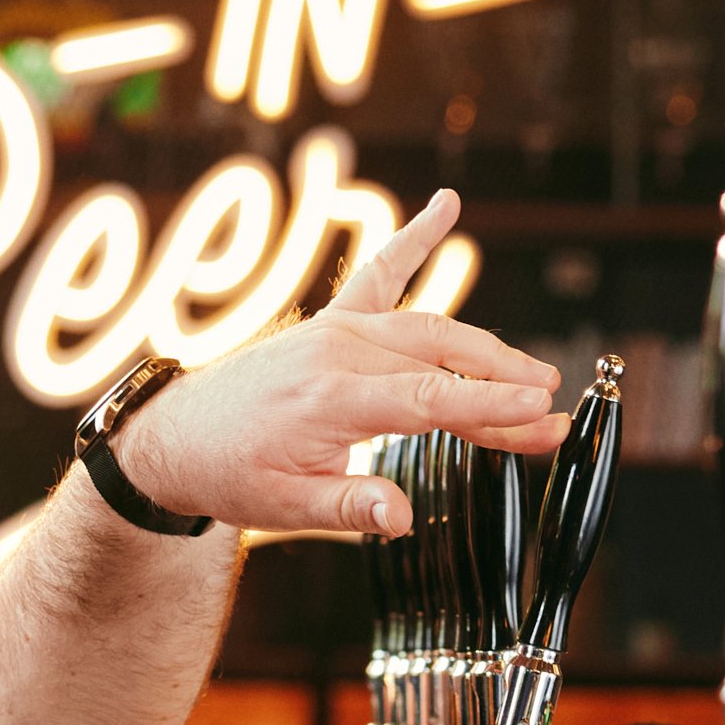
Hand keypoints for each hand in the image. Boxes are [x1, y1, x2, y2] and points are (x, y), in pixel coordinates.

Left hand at [105, 192, 568, 536]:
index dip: (489, 408)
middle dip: (503, 384)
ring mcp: (333, 329)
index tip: (540, 413)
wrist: (173, 437)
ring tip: (533, 375)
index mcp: (328, 398)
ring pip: (427, 328)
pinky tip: (446, 207)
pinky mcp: (329, 323)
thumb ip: (350, 506)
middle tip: (551, 412)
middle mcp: (334, 351)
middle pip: (440, 361)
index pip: (428, 399)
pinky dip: (413, 240)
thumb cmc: (226, 471)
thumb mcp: (284, 506)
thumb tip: (400, 517)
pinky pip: (379, 275)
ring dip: (483, 349)